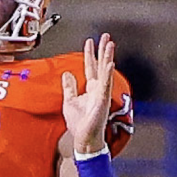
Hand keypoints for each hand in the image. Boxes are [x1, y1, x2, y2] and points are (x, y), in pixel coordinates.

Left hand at [62, 34, 116, 155]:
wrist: (84, 139)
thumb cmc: (80, 125)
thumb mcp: (69, 101)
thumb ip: (69, 87)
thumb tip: (67, 74)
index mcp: (90, 89)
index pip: (91, 67)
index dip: (90, 54)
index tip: (89, 42)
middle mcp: (98, 89)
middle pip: (101, 65)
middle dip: (103, 50)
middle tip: (105, 37)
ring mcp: (102, 94)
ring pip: (106, 71)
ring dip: (108, 57)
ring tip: (109, 44)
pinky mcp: (103, 100)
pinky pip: (106, 84)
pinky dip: (107, 73)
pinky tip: (110, 63)